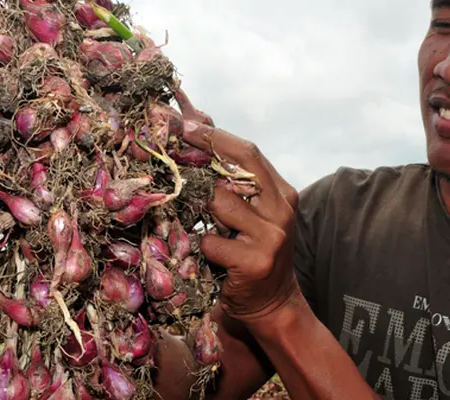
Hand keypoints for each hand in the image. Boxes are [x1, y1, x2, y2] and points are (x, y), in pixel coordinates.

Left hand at [179, 107, 301, 325]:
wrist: (272, 305)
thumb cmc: (251, 253)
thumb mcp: (251, 215)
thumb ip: (234, 183)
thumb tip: (201, 132)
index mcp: (282, 194)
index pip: (247, 153)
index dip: (214, 136)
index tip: (182, 124)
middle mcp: (281, 211)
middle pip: (236, 169)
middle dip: (199, 154)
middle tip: (167, 145)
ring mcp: (270, 236)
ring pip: (219, 203)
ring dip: (200, 209)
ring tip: (196, 217)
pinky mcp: (255, 261)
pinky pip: (211, 241)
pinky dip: (203, 246)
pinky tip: (208, 255)